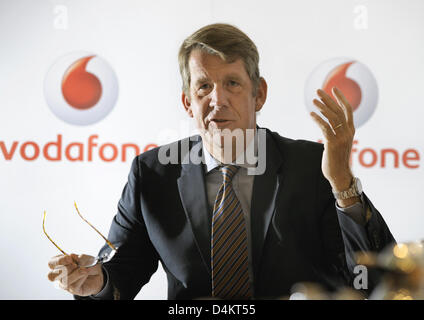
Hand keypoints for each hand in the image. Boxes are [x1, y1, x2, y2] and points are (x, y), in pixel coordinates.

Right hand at [47, 253, 103, 295]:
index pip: (51, 263)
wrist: (98, 274)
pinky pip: (73, 286)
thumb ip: (81, 257)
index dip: (59, 261)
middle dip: (64, 269)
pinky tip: (86, 274)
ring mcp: (65, 284)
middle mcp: (60, 275)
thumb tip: (72, 256)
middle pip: (51, 275)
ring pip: (64, 281)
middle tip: (75, 265)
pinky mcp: (73, 290)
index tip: (69, 258)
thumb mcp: (87, 258)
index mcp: (60, 264)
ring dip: (75, 274)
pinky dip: (81, 278)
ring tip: (84, 269)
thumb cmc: (89, 265)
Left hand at [310, 87, 355, 201]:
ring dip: (322, 107)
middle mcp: (348, 132)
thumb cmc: (337, 158)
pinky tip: (311, 114)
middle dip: (328, 99)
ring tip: (313, 101)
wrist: (340, 174)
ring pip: (332, 118)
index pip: (347, 109)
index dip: (341, 98)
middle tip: (318, 91)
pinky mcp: (333, 144)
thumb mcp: (340, 142)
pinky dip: (318, 119)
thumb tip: (329, 122)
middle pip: (338, 111)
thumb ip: (337, 131)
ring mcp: (341, 138)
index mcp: (351, 130)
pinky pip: (325, 128)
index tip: (333, 88)